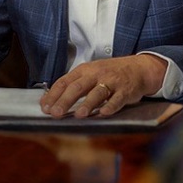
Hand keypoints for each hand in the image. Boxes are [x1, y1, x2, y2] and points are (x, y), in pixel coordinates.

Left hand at [39, 54, 166, 117]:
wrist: (138, 68)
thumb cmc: (110, 73)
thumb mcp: (91, 73)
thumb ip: (74, 85)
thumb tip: (51, 100)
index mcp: (85, 70)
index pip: (65, 81)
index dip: (54, 94)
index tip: (44, 107)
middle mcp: (96, 74)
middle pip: (78, 86)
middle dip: (65, 100)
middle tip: (56, 113)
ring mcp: (111, 82)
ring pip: (97, 92)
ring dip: (88, 104)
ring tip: (79, 115)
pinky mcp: (125, 90)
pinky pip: (117, 99)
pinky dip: (111, 107)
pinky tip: (104, 113)